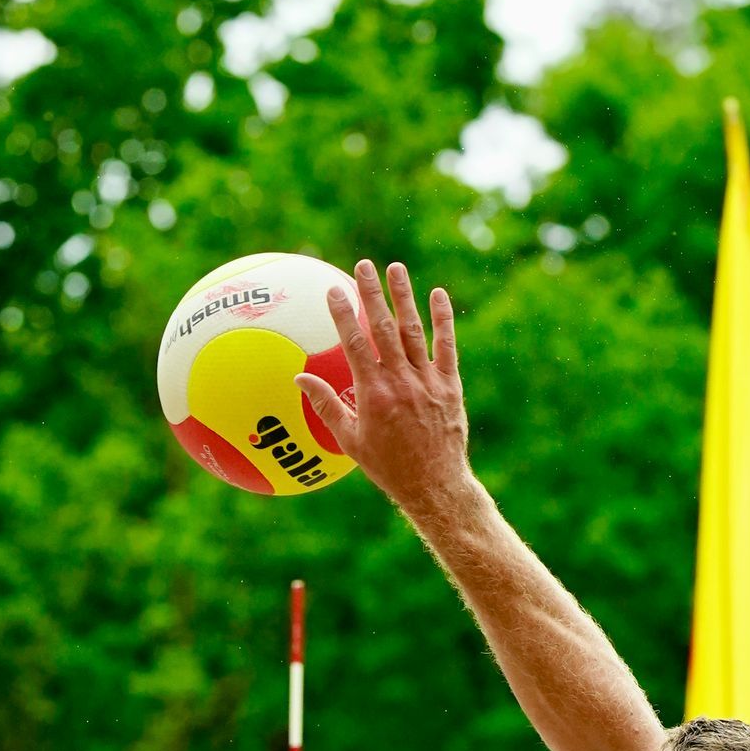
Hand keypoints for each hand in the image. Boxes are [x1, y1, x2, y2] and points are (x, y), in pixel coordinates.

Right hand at [298, 258, 471, 522]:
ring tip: (396, 268)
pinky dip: (443, 320)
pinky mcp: (450, 386)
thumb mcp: (350, 441)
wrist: (434, 485)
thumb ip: (326, 406)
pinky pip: (446, 347)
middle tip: (364, 265)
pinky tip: (438, 295)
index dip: (344, 315)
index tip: (334, 289)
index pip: (355, 344)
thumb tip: (299, 379)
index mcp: (373, 394)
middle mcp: (401, 382)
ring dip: (405, 297)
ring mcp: (427, 381)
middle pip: (384, 328)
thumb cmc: (387, 467)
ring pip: (414, 331)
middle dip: (372, 293)